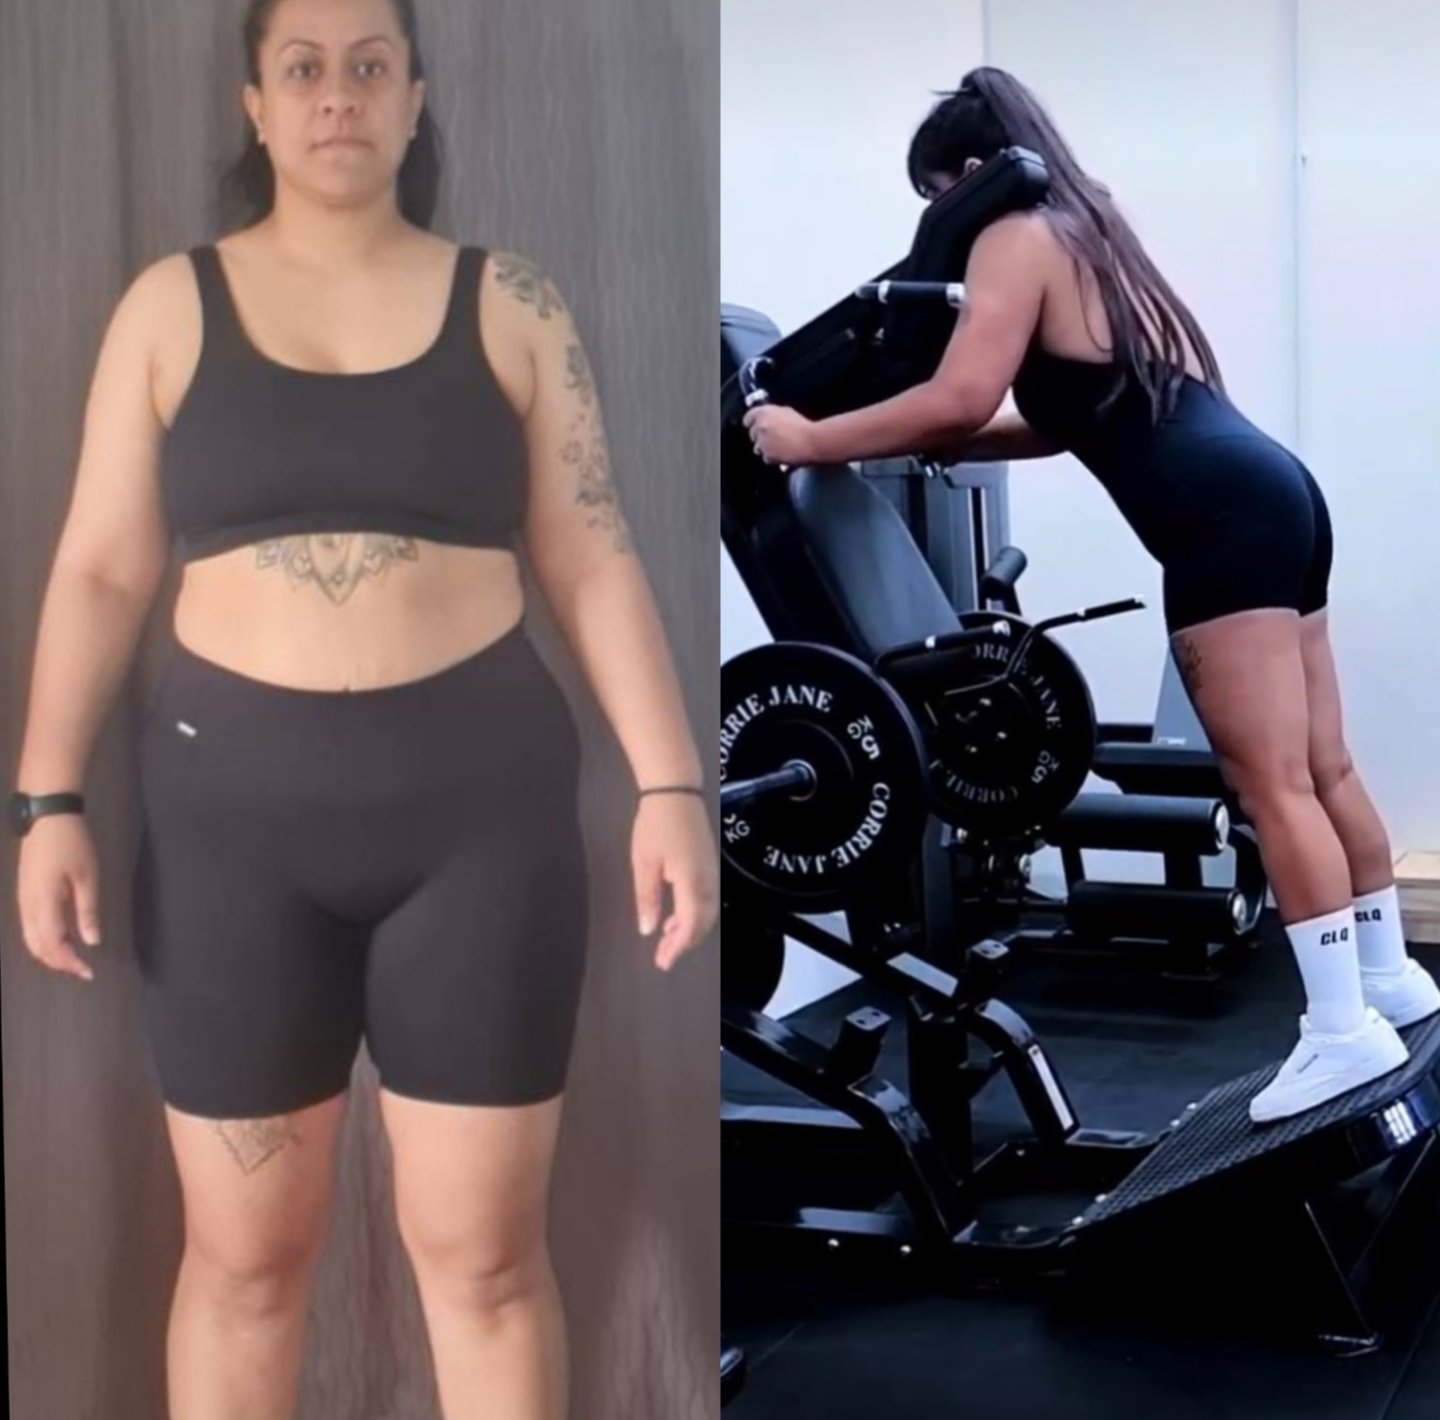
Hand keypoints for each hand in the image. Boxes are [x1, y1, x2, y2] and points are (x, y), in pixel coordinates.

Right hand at [15, 815, 101, 981]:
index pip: (54, 945)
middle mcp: (28, 906)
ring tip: (73, 959)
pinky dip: (44, 940)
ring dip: (50, 953)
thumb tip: (92, 940)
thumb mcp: (87, 876)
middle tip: (81, 970)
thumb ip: (88, 910)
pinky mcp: (24, 894)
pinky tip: (63, 939)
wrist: (47, 816)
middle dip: (59, 963)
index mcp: (44, 903)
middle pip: (38, 947)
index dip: (69, 962)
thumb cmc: (72, 844)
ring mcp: (23, 900)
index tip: (88, 972)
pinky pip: (30, 927)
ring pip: (31, 939)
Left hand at [632, 791, 717, 970]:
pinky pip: (707, 900)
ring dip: (690, 930)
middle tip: (663, 956)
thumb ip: (647, 898)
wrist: (676, 791)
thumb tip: (649, 930)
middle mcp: (707, 881)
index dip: (677, 947)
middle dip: (684, 943)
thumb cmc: (655, 825)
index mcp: (691, 881)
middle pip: (703, 923)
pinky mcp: (710, 866)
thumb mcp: (644, 863)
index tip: (662, 962)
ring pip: (707, 913)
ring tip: (667, 939)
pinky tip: (676, 916)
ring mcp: (712, 873)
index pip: (690, 925)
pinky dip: (694, 915)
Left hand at [742, 404, 818, 465]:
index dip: (752, 423)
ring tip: (779, 447)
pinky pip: (766, 458)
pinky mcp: (768, 455)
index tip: (756, 425)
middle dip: (760, 436)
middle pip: (752, 433)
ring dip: (766, 447)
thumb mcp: (786, 412)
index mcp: (764, 413)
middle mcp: (760, 427)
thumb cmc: (804, 426)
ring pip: (758, 447)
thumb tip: (769, 419)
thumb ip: (773, 415)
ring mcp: (762, 442)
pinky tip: (783, 454)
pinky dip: (773, 458)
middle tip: (772, 437)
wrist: (811, 441)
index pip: (748, 418)